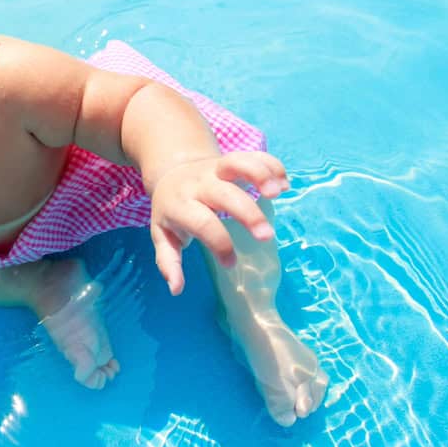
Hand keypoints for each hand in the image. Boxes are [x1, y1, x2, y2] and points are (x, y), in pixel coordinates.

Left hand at [149, 151, 288, 295]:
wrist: (171, 172)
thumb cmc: (172, 211)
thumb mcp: (163, 235)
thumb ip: (168, 261)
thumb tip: (176, 289)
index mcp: (180, 205)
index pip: (202, 223)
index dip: (219, 244)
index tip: (230, 263)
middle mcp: (199, 185)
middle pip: (224, 194)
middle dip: (248, 213)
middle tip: (267, 236)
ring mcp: (217, 169)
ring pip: (238, 163)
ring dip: (260, 174)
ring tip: (278, 192)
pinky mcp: (232, 160)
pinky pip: (254, 156)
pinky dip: (271, 165)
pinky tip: (284, 184)